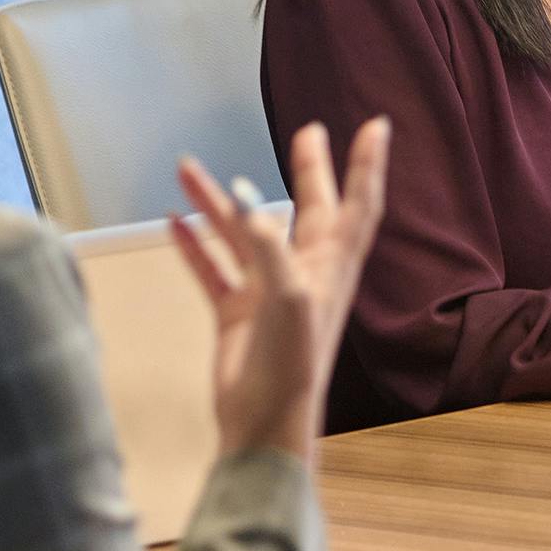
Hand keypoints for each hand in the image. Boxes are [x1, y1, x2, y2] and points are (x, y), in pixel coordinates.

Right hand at [172, 118, 392, 463]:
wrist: (264, 424)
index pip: (356, 204)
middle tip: (308, 130)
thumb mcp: (286, 297)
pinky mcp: (237, 315)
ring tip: (187, 166)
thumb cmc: (289, 366)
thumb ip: (267, 243)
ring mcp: (269, 293)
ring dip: (218, 202)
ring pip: (243, 234)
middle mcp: (304, 274)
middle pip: (307, 207)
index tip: (377, 126)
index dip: (366, 165)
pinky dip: (194, 247)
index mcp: (330, 266)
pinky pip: (213, 270)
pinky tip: (174, 222)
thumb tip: (242, 195)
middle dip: (307, 169)